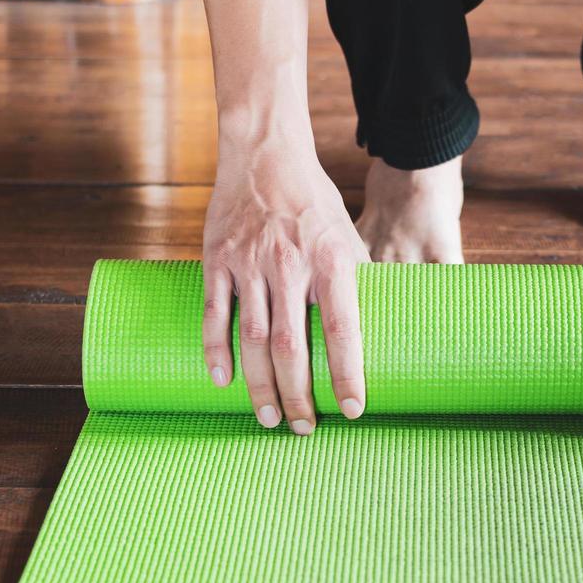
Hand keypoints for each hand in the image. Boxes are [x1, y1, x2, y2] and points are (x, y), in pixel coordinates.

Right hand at [202, 139, 368, 433]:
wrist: (266, 153)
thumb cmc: (314, 202)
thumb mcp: (348, 236)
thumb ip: (355, 282)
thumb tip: (367, 334)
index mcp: (332, 261)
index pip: (341, 331)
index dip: (346, 375)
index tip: (352, 410)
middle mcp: (290, 265)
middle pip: (292, 348)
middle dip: (300, 396)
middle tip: (305, 429)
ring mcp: (249, 264)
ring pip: (254, 340)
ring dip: (261, 386)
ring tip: (269, 419)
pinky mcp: (218, 259)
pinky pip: (215, 314)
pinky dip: (217, 351)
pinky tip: (223, 381)